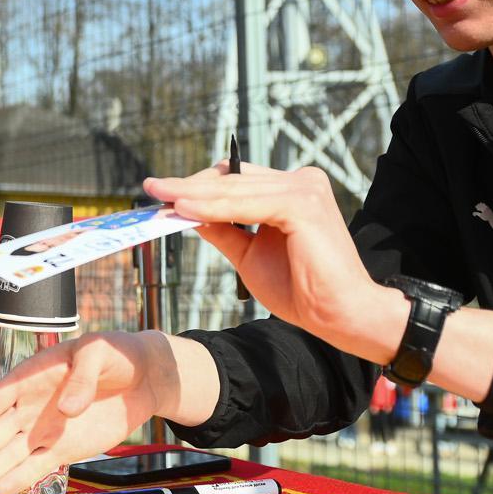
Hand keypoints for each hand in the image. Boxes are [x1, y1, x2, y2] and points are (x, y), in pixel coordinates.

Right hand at [0, 330, 175, 493]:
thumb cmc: (114, 355)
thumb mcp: (98, 352)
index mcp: (28, 378)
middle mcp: (28, 407)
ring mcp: (43, 430)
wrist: (143, 377)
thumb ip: (82, 377)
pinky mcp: (63, 449)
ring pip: (7, 456)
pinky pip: (36, 466)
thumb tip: (66, 410)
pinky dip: (18, 479)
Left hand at [146, 162, 391, 349]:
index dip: (198, 185)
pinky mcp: (303, 203)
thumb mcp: (250, 254)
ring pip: (235, 189)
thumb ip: (224, 229)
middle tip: (152, 188)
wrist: (340, 315)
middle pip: (232, 178)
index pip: (236, 179)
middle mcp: (301, 180)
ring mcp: (304, 188)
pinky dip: (213, 207)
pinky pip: (246, 204)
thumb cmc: (301, 290)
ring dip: (194, 194)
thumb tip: (185, 211)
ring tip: (161, 198)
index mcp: (292, 189)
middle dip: (189, 185)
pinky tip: (185, 210)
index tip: (162, 192)